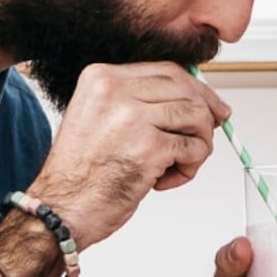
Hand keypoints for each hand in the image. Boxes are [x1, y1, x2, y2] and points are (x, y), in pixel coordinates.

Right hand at [32, 63, 230, 250]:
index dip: (199, 91)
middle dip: (206, 118)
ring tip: (176, 166)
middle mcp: (115, 90)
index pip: (168, 71)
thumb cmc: (84, 172)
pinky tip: (164, 180)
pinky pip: (194, 149)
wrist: (62, 206)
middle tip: (204, 140)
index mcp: (101, 77)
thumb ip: (139, 103)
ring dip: (198, 147)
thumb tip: (195, 100)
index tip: (213, 108)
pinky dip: (188, 169)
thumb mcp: (102, 118)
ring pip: (197, 118)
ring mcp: (132, 117)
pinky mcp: (149, 147)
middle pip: (188, 91)